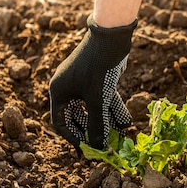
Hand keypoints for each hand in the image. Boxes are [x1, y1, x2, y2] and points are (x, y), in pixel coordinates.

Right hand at [49, 15, 136, 149]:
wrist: (112, 37)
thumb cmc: (99, 67)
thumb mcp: (97, 98)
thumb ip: (97, 124)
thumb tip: (98, 147)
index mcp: (60, 91)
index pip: (61, 122)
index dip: (73, 137)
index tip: (86, 151)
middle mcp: (69, 87)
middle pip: (79, 117)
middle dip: (92, 131)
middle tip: (102, 147)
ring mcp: (85, 82)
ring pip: (95, 109)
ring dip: (106, 122)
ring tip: (119, 138)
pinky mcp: (100, 78)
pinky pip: (105, 100)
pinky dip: (114, 110)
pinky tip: (126, 123)